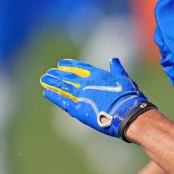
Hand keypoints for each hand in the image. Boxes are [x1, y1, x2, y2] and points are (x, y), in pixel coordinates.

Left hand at [40, 58, 155, 140]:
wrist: (126, 113)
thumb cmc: (129, 96)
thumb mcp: (124, 79)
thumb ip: (117, 69)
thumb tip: (114, 60)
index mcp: (97, 75)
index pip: (80, 67)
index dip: (70, 65)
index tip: (61, 63)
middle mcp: (86, 83)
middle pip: (68, 77)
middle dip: (58, 74)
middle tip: (49, 72)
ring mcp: (80, 95)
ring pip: (63, 87)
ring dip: (53, 83)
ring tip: (44, 79)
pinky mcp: (77, 108)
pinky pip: (62, 100)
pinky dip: (54, 96)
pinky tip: (46, 92)